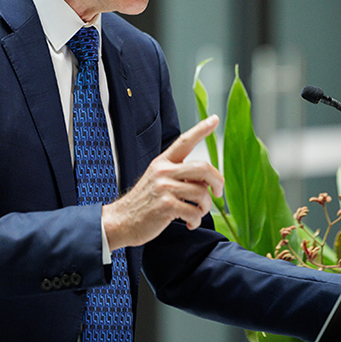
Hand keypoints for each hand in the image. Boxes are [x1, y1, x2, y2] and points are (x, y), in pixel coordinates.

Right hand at [102, 115, 223, 249]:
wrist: (121, 221)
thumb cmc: (144, 202)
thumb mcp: (157, 180)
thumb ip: (180, 175)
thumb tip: (207, 181)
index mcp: (163, 162)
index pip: (184, 141)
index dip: (201, 129)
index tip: (214, 119)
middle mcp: (163, 171)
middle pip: (203, 168)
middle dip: (218, 181)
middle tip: (218, 192)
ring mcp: (164, 188)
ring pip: (202, 193)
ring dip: (205, 207)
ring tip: (197, 212)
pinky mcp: (165, 206)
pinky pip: (194, 212)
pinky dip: (196, 220)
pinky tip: (189, 222)